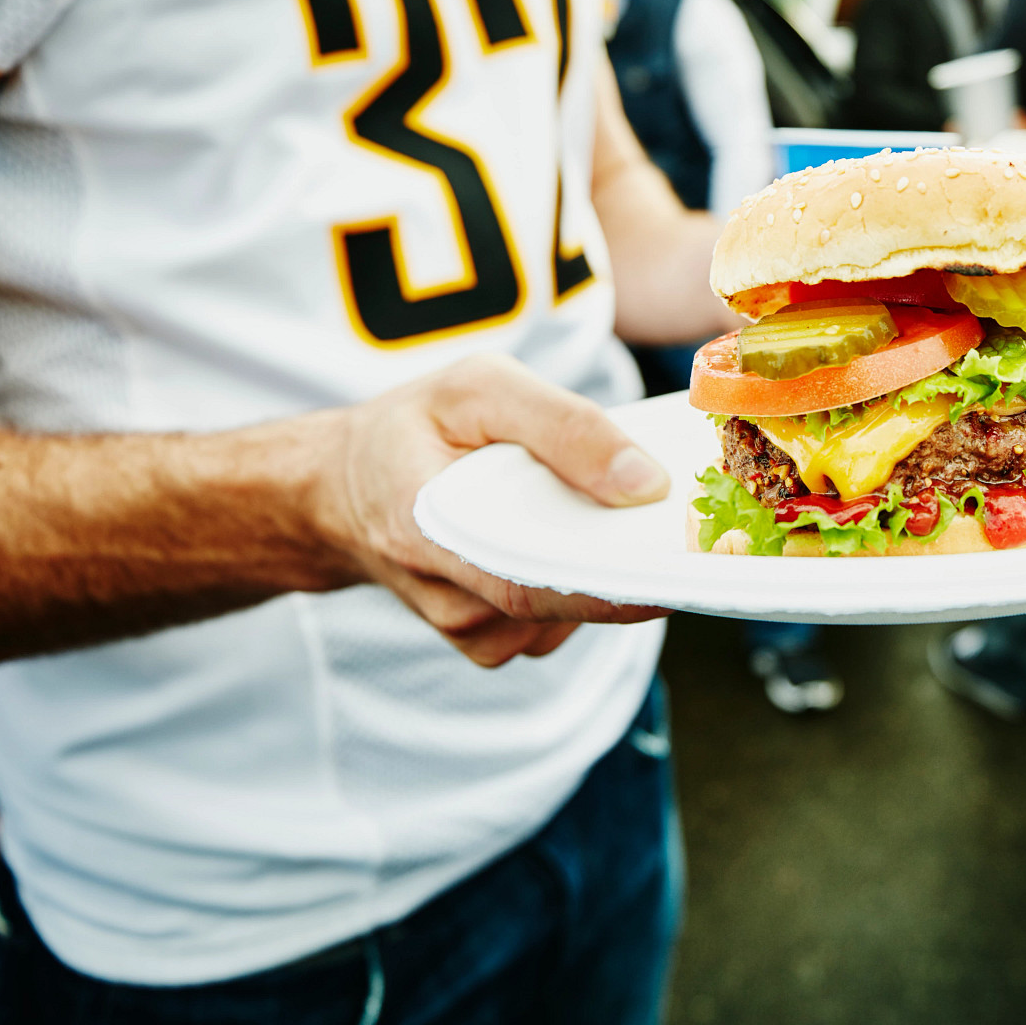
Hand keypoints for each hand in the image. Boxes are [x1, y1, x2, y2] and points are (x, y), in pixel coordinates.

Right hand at [316, 354, 671, 666]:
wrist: (342, 486)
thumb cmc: (414, 426)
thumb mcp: (480, 388)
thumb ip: (563, 427)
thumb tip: (646, 483)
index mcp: (430, 532)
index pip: (529, 583)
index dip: (610, 587)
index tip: (677, 568)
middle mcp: (451, 600)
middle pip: (564, 604)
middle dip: (628, 569)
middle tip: (683, 530)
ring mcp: (472, 628)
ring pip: (569, 616)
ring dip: (603, 570)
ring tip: (612, 513)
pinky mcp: (491, 636)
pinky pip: (560, 622)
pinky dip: (582, 582)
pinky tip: (574, 537)